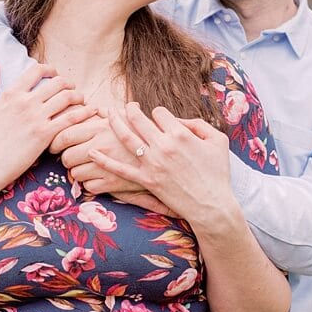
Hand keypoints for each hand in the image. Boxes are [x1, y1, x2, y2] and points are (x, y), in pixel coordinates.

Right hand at [0, 63, 95, 194]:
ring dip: (78, 96)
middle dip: (69, 83)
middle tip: (72, 89)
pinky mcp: (45, 134)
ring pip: (67, 97)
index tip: (56, 76)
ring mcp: (36, 118)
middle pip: (57, 82)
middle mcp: (25, 102)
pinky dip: (84, 113)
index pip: (37, 70)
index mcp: (11, 94)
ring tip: (81, 100)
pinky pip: (71, 118)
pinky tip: (91, 112)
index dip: (51, 69)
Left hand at [50, 114, 146, 195]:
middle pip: (66, 158)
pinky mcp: (113, 183)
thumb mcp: (130, 118)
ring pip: (76, 174)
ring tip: (89, 168)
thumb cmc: (146, 135)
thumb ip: (109, 114)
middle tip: (74, 158)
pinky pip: (88, 187)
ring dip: (79, 173)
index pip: (64, 135)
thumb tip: (94, 107)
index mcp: (101, 128)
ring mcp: (106, 166)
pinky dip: (91, 184)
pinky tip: (100, 177)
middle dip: (68, 159)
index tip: (56, 146)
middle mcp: (100, 146)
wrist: (167, 157)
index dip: (55, 143)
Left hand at [89, 103, 234, 223]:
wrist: (211, 204)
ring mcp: (152, 163)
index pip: (160, 112)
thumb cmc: (218, 172)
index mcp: (180, 133)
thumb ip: (199, 125)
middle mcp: (163, 145)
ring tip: (108, 114)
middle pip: (139, 120)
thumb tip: (178, 121)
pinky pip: (119, 168)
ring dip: (115, 123)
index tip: (159, 118)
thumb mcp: (218, 140)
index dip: (158, 113)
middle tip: (126, 106)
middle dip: (131, 110)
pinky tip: (92, 152)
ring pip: (126, 137)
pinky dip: (104, 160)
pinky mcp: (146, 180)